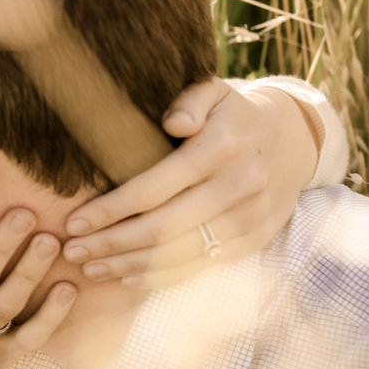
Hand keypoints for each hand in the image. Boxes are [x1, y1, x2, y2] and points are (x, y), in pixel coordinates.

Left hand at [59, 78, 316, 289]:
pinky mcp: (255, 241)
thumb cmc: (234, 113)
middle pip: (164, 228)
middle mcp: (240, 186)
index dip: (112, 209)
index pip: (156, 187)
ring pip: (181, 255)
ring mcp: (251, 218)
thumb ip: (190, 100)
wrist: (295, 140)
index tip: (75, 222)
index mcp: (222, 147)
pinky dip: (163, 277)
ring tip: (91, 269)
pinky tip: (128, 277)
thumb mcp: (214, 90)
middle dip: (112, 244)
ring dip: (130, 266)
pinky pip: (203, 267)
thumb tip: (172, 122)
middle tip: (73, 252)